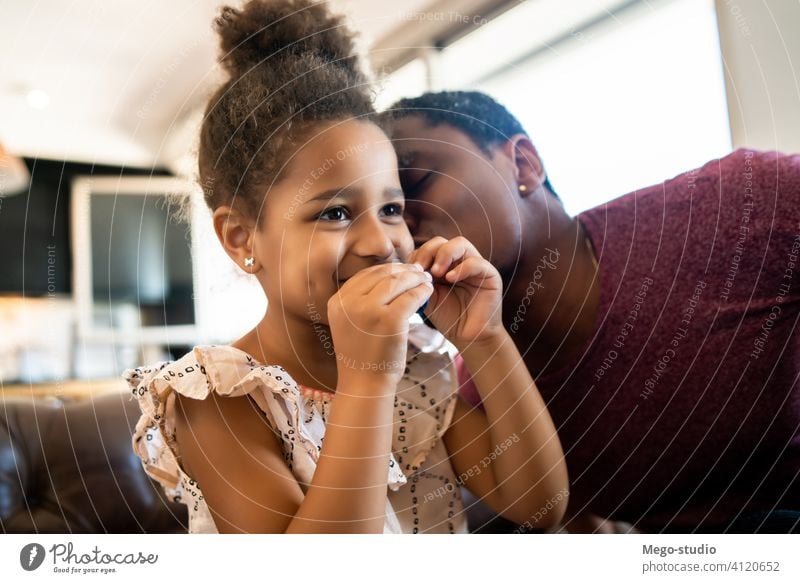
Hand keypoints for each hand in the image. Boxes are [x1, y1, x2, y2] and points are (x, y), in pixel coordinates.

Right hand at [327, 262, 432, 390]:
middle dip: (403, 270)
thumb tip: (387, 279)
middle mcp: (350, 303)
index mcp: (337, 302)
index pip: (366, 275)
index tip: (401, 270)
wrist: (364, 385)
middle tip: (418, 271)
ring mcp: (369, 311)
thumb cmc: (361, 356)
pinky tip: (428, 291)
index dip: (387, 269)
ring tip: (425, 279)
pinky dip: (422, 291)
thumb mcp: (350, 324)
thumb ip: (360, 302)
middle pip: (383, 274)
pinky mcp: (390, 320)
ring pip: (398, 282)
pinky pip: (411, 297)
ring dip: (415, 277)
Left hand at [408, 236, 502, 347]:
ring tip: (435, 272)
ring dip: (444, 255)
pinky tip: (450, 279)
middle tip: (420, 269)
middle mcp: (459, 260)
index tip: (409, 271)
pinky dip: (461, 268)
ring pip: (460, 244)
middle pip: (442, 241)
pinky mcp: (490, 275)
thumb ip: (419, 281)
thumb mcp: (428, 297)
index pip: (429, 247)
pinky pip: (477, 262)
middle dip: (428, 252)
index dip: (418, 255)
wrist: (468, 336)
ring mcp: (476, 265)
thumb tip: (406, 268)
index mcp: (444, 264)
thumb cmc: (448, 317)